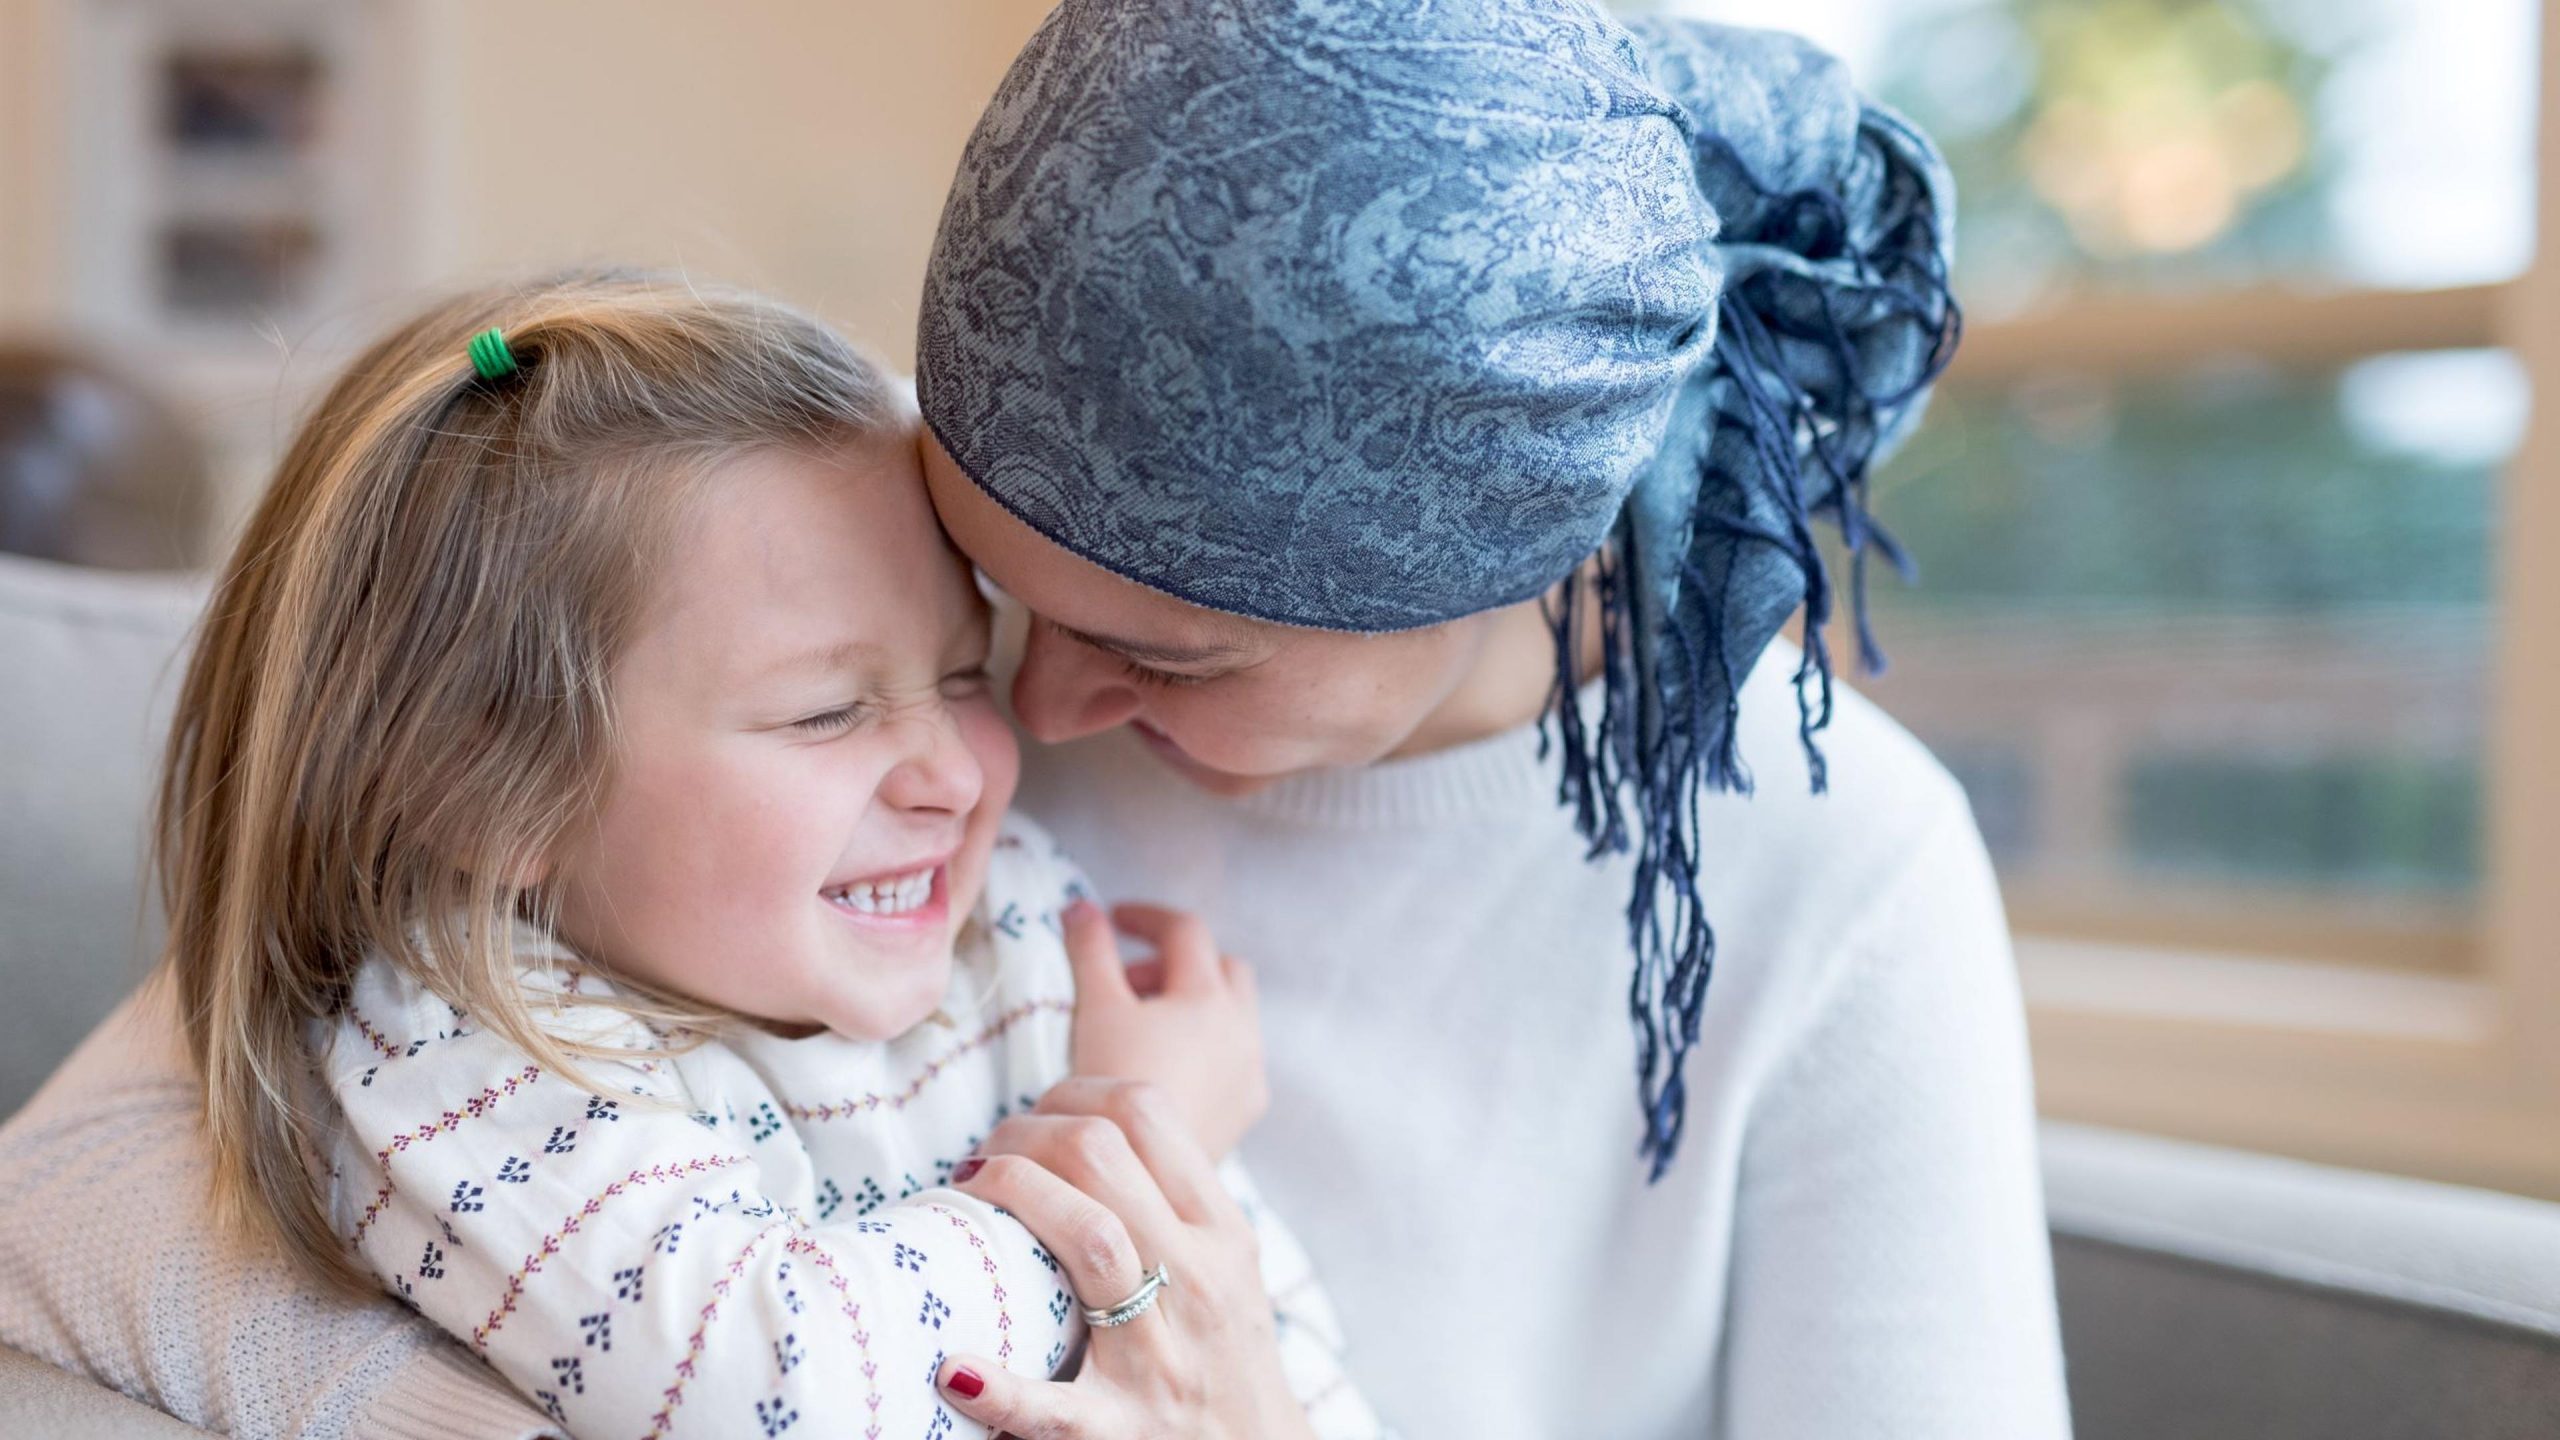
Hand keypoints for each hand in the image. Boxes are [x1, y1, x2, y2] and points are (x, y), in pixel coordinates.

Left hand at [935, 1078, 1315, 1439]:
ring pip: (1090, 1239)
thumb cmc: (1226, 1357)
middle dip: (1023, 1135)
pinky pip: (1056, 1406)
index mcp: (1220, 1232)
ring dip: (1011, 1198)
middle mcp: (1196, 1278)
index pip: (1147, 1114)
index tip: (1035, 1115)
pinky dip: (1001, 1388)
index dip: (1073, 1094)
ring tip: (964, 1198)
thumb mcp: (1227, 1265)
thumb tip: (1082, 1137)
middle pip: (1102, 1155)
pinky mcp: (1121, 1427)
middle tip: (985, 1158)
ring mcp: (1160, 1353)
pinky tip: (956, 1369)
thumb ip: (1174, 1202)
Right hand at [1064, 900, 1268, 1159]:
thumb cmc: (1114, 1084)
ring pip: (1234, 1013)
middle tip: (1131, 983)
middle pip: (1222, 967)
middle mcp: (1242, 1027)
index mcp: (1208, 995)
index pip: (1185, 931)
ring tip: (1145, 1027)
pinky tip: (1167, 1069)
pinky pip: (1236, 1056)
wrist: (1139, 1170)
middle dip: (1178, 963)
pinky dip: (1208, 1045)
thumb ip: (1090, 950)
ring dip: (1195, 1004)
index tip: (1113, 921)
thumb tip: (1079, 905)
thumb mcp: (1097, 1010)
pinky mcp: (1249, 1106)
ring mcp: (1251, 1069)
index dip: (1147, 917)